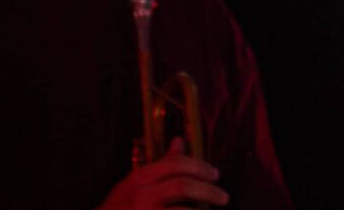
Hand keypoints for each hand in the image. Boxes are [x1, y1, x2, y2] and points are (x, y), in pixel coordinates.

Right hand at [97, 139, 227, 208]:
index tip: (215, 174)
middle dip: (208, 190)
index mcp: (140, 177)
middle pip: (182, 186)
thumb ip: (161, 163)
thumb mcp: (137, 181)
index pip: (175, 164)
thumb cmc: (120, 204)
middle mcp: (141, 194)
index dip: (200, 167)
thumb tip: (180, 140)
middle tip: (223, 196)